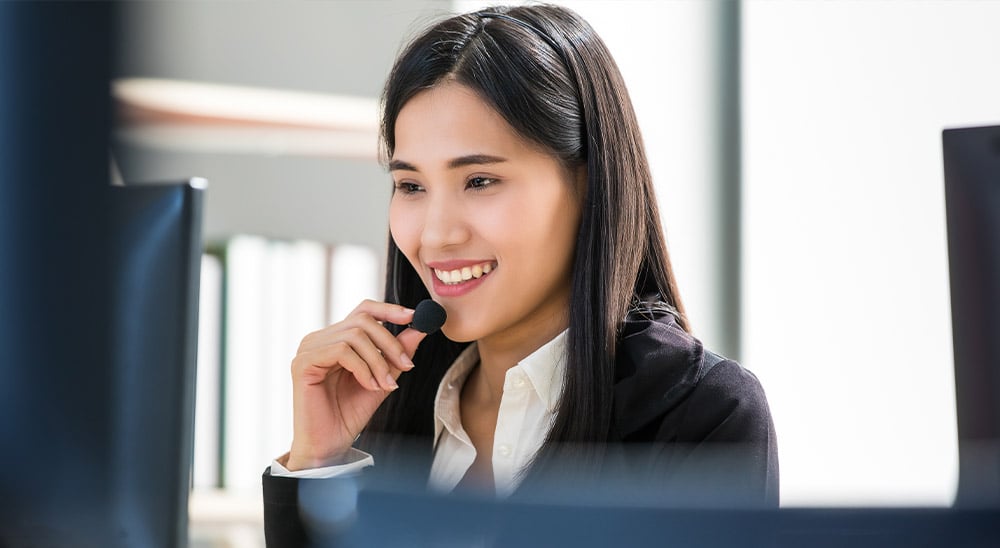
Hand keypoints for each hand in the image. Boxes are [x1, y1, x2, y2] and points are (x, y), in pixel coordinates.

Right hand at [285, 299, 426, 470]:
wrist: (329, 445)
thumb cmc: (349, 414)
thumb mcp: (382, 379)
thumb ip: (396, 355)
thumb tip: (419, 329)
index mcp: (336, 339)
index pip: (363, 310)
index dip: (389, 309)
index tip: (414, 317)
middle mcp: (320, 339)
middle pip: (362, 320)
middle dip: (390, 343)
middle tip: (407, 365)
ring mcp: (309, 349)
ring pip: (354, 336)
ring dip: (378, 361)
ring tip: (385, 385)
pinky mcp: (303, 362)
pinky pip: (341, 350)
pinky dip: (362, 368)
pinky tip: (368, 386)